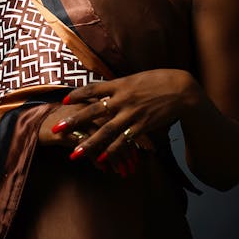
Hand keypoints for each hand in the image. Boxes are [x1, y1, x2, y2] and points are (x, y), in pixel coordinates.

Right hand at [43, 103, 140, 177]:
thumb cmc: (65, 119)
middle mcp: (93, 111)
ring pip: (105, 140)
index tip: (140, 155)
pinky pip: (88, 147)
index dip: (132, 138)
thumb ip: (103, 122)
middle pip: (117, 130)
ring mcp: (83, 121)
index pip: (123, 120)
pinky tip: (103, 169)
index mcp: (100, 104)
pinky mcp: (71, 132)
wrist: (38, 120)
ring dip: (115, 158)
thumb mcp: (86, 116)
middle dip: (127, 151)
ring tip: (123, 173)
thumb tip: (122, 136)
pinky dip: (97, 158)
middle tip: (134, 167)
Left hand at [52, 69, 201, 162]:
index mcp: (120, 84)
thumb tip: (105, 90)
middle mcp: (122, 99)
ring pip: (105, 131)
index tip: (64, 100)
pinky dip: (112, 150)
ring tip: (74, 155)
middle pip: (93, 111)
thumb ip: (120, 86)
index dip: (78, 94)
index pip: (93, 88)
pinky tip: (101, 159)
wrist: (182, 90)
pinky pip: (123, 141)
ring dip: (89, 144)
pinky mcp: (142, 126)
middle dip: (74, 121)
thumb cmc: (160, 81)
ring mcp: (131, 113)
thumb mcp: (137, 78)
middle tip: (56, 129)